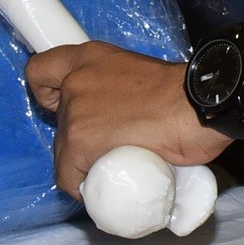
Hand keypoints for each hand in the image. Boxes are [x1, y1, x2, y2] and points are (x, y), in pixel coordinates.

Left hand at [26, 42, 226, 197]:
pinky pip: (70, 177)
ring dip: (85, 163)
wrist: (201, 106)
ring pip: (64, 153)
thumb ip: (122, 88)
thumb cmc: (187, 94)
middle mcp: (76, 81)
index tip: (64, 105)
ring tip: (118, 168)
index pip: (42, 69)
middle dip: (80, 138)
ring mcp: (74, 112)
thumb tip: (126, 116)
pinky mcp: (79, 143)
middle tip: (111, 146)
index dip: (48, 92)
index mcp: (92, 57)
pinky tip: (108, 185)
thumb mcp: (143, 75)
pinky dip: (85, 186)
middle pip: (58, 121)